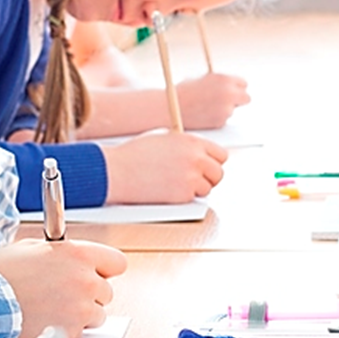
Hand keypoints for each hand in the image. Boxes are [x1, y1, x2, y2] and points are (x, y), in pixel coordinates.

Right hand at [0, 238, 126, 337]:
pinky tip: (45, 321)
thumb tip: (71, 259)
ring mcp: (80, 308)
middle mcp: (85, 281)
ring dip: (80, 315)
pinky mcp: (71, 332)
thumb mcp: (32, 248)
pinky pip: (79, 333)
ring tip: (52, 310)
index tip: (97, 275)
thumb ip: (61, 253)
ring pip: (97, 316)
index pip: (117, 263)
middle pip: (107, 293)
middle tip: (64, 295)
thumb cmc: (1, 273)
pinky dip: (66, 331)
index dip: (105, 270)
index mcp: (79, 255)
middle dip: (90, 295)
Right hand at [103, 131, 226, 203]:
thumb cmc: (134, 155)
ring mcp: (191, 177)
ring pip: (208, 188)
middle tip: (195, 179)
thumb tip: (197, 155)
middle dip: (208, 177)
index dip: (213, 162)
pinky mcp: (184, 194)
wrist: (118, 171)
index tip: (207, 166)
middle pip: (219, 173)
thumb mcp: (163, 139)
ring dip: (196, 189)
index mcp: (192, 141)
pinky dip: (184, 197)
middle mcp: (196, 158)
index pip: (220, 154)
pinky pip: (193, 198)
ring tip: (176, 184)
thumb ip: (184, 146)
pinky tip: (168, 190)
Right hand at [176, 72, 249, 129]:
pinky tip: (204, 115)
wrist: (171, 107)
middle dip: (238, 100)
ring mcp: (226, 109)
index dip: (236, 87)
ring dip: (224, 109)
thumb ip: (220, 83)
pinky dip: (217, 118)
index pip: (243, 83)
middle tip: (228, 101)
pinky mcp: (221, 122)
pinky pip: (224, 120)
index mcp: (224, 79)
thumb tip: (231, 86)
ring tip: (206, 107)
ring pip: (233, 110)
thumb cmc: (183, 93)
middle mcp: (228, 94)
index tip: (232, 90)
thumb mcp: (204, 79)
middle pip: (246, 98)